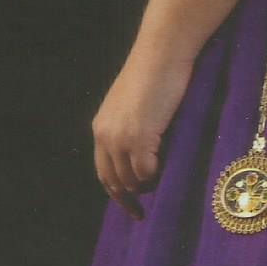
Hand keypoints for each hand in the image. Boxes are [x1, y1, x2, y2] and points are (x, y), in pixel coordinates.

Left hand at [91, 48, 195, 219]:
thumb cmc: (154, 74)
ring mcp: (122, 138)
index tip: (130, 206)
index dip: (116, 192)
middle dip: (128, 198)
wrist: (162, 54)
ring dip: (145, 187)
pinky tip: (166, 171)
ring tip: (160, 185)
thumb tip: (142, 157)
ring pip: (131, 179)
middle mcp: (106, 136)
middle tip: (143, 211)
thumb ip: (130, 129)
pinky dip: (156, 177)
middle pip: (114, 181)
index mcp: (101, 128)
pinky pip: (147, 172)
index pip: (103, 172)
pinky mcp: (141, 137)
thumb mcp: (133, 106)